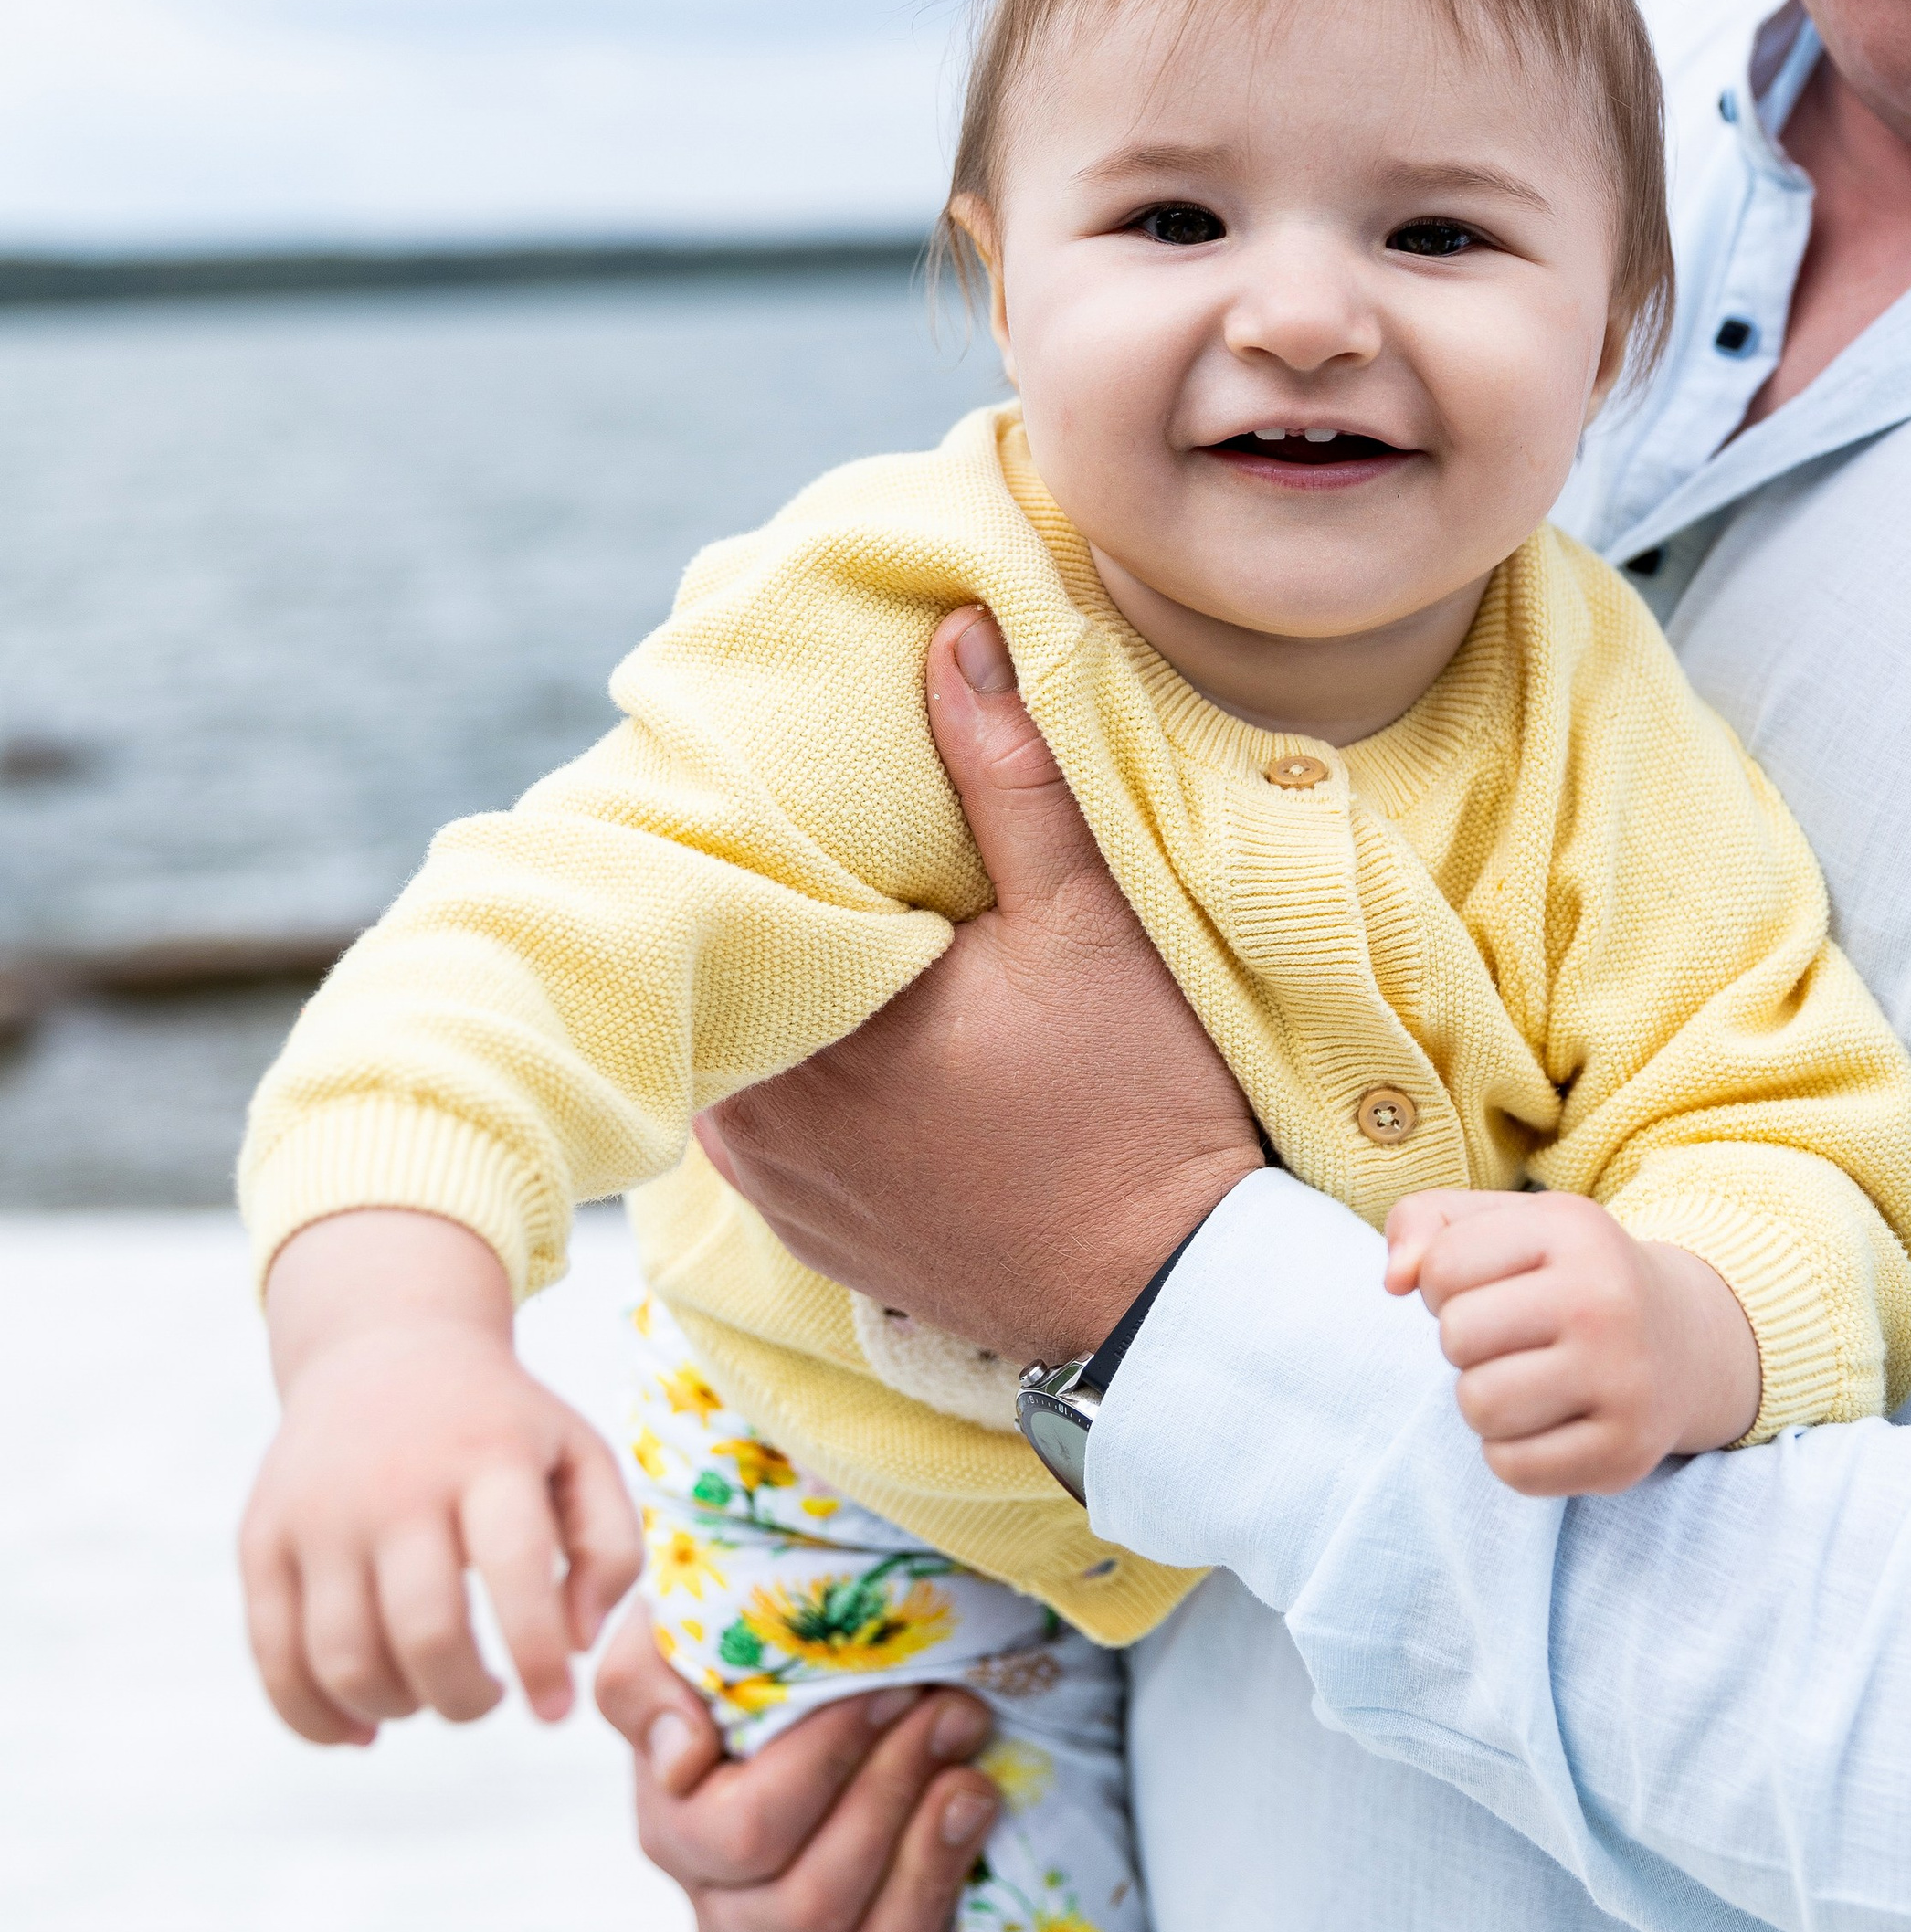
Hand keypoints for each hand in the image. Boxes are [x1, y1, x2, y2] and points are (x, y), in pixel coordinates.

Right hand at [241, 1207, 639, 1743]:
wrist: (384, 1347)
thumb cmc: (500, 1426)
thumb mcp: (579, 1456)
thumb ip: (612, 1548)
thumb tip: (578, 1646)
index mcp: (488, 1454)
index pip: (515, 1571)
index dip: (538, 1659)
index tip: (556, 1711)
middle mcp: (396, 1481)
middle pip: (425, 1632)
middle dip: (466, 1699)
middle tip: (488, 1698)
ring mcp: (318, 1511)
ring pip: (345, 1660)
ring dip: (398, 1708)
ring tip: (429, 1694)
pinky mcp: (261, 1539)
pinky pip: (274, 1660)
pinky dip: (316, 1719)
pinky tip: (363, 1725)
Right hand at [594, 1602, 1001, 1931]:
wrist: (817, 1683)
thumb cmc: (746, 1652)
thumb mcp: (675, 1636)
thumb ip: (646, 1683)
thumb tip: (680, 1759)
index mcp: (679, 1833)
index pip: (753, 1830)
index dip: (832, 1761)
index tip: (897, 1688)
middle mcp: (730, 1915)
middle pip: (815, 1900)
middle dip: (897, 1797)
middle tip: (956, 1715)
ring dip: (928, 1876)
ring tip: (976, 1789)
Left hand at [697, 604, 1265, 1361]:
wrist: (1172, 1301)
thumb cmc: (1140, 1110)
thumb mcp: (1094, 922)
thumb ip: (1015, 775)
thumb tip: (957, 630)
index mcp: (804, 1030)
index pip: (719, 886)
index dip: (739, 809)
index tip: (762, 745)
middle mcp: (752, 1120)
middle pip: (718, 965)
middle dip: (753, 887)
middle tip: (788, 796)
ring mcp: (775, 1185)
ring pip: (735, 1037)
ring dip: (773, 975)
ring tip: (818, 892)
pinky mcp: (811, 1228)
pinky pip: (766, 1111)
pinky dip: (796, 1056)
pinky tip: (851, 1005)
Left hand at [1383, 1188, 1761, 1493]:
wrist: (1681, 1339)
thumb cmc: (1564, 1274)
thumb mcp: (1502, 1223)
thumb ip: (1423, 1222)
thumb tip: (1394, 1281)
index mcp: (1571, 1228)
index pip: (1439, 1267)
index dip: (1444, 1284)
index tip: (1492, 1287)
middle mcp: (1606, 1300)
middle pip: (1456, 1338)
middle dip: (1464, 1343)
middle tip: (1510, 1339)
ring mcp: (1624, 1381)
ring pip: (1479, 1407)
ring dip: (1484, 1400)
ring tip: (1525, 1378)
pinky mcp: (1625, 1452)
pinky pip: (1513, 1469)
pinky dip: (1512, 1452)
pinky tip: (1548, 1420)